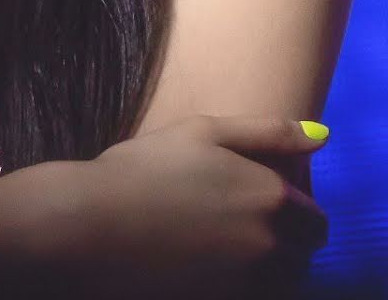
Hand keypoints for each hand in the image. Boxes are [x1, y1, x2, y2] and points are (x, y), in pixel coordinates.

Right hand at [39, 114, 329, 298]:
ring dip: (262, 264)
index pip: (316, 221)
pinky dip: (238, 284)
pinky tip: (199, 264)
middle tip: (231, 222)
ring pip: (280, 282)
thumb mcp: (203, 130)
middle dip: (281, 241)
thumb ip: (268, 131)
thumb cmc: (143, 169)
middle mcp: (272, 246)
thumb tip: (321, 135)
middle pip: (301, 256)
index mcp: (272, 198)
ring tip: (213, 242)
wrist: (91, 225)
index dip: (292, 211)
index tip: (255, 201)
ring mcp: (250, 285)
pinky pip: (252, 296)